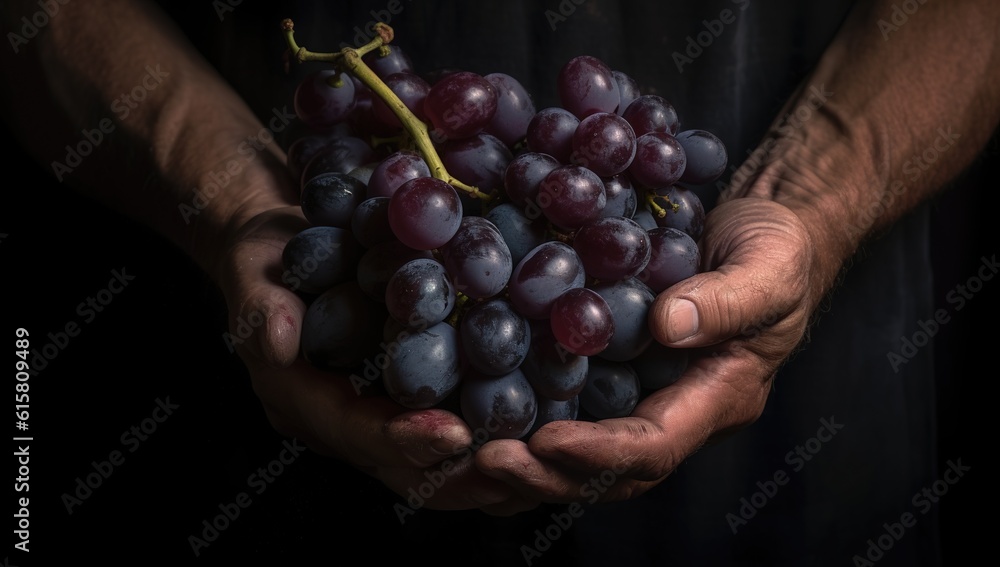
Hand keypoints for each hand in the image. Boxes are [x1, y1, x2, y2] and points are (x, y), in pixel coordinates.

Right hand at [216, 198, 535, 512]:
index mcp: (299, 400)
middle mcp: (338, 422)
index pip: (354, 432)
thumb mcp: (250, 268)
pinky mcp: (403, 399)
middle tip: (516, 470)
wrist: (276, 246)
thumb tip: (280, 341)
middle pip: (401, 469)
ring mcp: (373, 414)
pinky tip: (539, 432)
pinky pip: (446, 431)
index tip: (455, 434)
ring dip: (483, 473)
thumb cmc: (263, 254)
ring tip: (539, 467)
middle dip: (457, 476)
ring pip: (430, 465)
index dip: (402, 439)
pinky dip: (490, 440)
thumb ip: (260, 306)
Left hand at [474, 197, 820, 505]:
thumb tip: (667, 324)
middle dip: (544, 473)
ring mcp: (635, 393)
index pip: (654, 448)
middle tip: (483, 460)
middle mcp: (669, 409)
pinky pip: (560, 401)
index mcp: (715, 398)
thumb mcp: (771, 265)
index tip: (547, 443)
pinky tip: (467, 401)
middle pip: (605, 470)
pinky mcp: (606, 367)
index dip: (600, 454)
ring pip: (576, 450)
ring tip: (461, 448)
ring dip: (521, 458)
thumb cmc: (776, 250)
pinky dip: (516, 412)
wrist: (755, 232)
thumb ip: (729, 300)